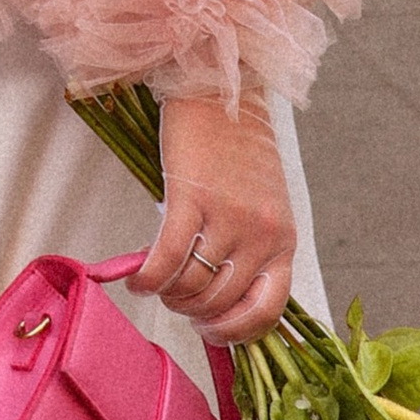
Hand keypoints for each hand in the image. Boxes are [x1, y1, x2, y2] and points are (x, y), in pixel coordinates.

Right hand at [133, 89, 295, 342]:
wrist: (221, 87)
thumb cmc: (237, 145)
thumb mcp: (263, 202)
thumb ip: (252, 246)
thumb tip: (219, 298)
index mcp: (284, 237)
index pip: (268, 309)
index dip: (236, 332)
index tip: (211, 332)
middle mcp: (262, 232)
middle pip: (219, 301)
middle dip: (190, 311)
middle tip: (172, 300)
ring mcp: (229, 216)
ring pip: (191, 285)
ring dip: (167, 295)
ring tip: (154, 284)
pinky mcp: (192, 196)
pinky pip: (166, 257)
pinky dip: (147, 277)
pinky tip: (135, 280)